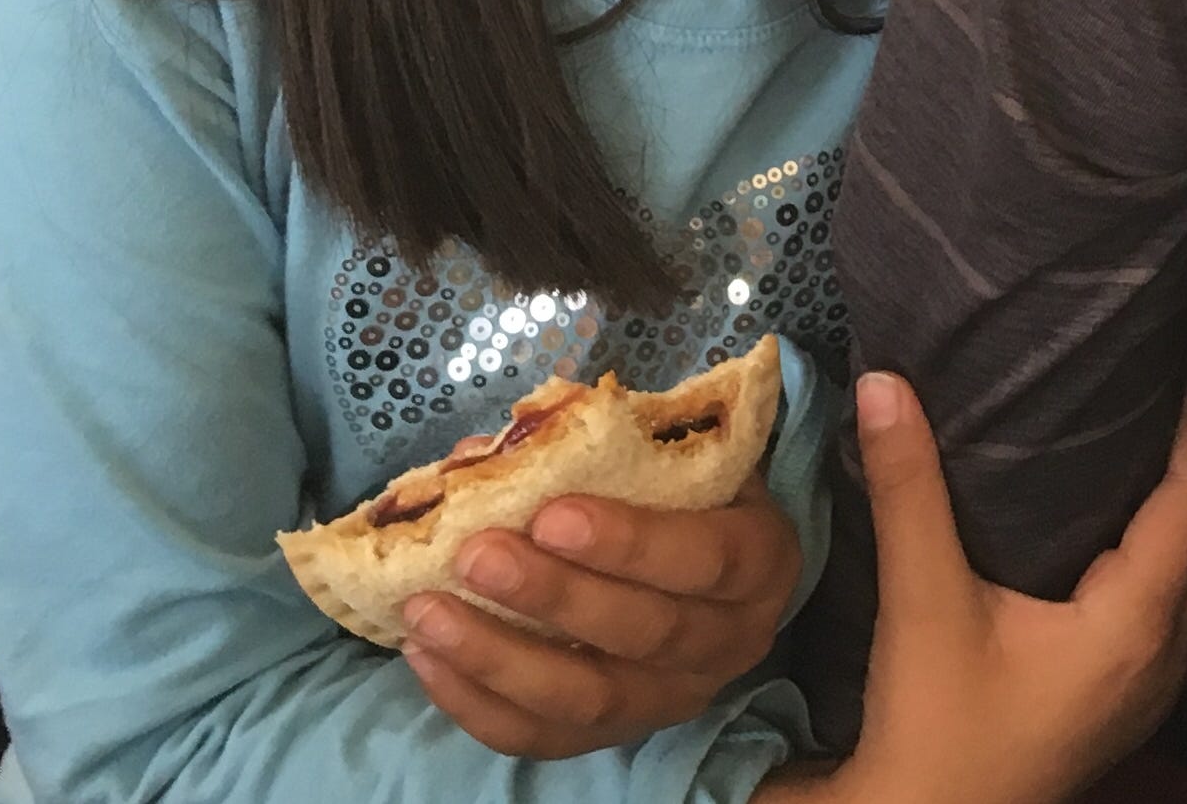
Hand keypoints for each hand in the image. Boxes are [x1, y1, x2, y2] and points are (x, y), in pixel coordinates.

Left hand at [401, 477, 803, 758]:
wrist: (708, 565)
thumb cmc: (681, 494)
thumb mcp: (671, 453)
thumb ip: (599, 447)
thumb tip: (478, 458)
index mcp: (759, 560)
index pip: (705, 560)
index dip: (629, 543)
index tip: (551, 514)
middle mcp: (728, 643)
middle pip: (643, 634)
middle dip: (553, 597)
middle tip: (475, 556)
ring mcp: (671, 699)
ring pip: (588, 700)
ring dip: (500, 659)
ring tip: (429, 612)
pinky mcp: (616, 735)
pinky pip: (544, 739)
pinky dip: (478, 704)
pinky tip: (427, 659)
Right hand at [790, 373, 1186, 803]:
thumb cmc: (935, 729)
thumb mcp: (922, 604)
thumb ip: (910, 490)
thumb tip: (885, 384)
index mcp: (1138, 622)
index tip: (1163, 368)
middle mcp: (1167, 654)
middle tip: (1147, 394)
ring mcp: (1157, 688)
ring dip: (1182, 513)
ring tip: (1137, 448)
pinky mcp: (1133, 705)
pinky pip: (1181, 610)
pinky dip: (1167, 559)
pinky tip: (1120, 537)